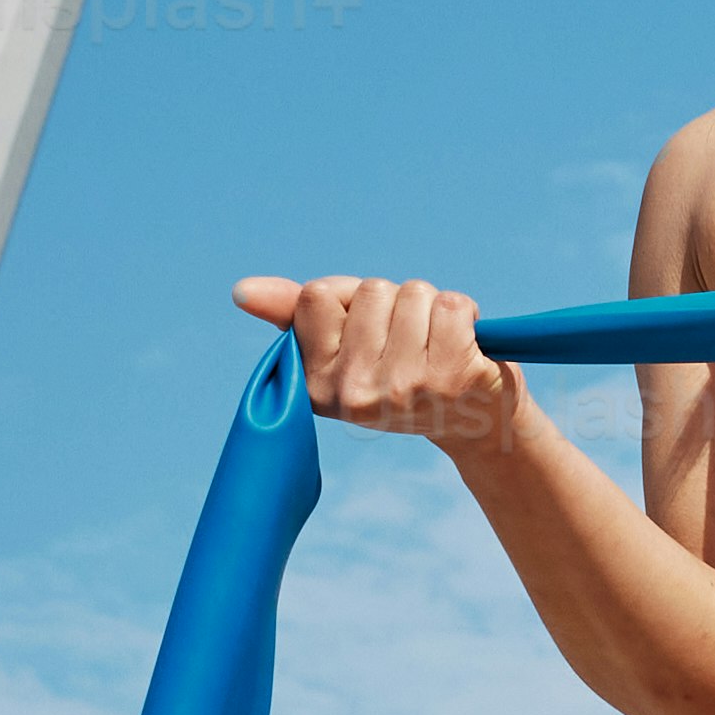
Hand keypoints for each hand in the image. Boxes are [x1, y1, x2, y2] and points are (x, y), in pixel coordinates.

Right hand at [230, 273, 527, 460]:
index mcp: (315, 385)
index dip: (350, 301)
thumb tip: (241, 291)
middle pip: (371, 291)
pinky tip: (465, 347)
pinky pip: (451, 304)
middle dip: (397, 304)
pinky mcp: (451, 377)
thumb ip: (292, 314)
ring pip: (412, 292)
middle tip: (412, 347)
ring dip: (432, 308)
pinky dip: (465, 313)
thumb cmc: (405, 372)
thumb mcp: (344, 344)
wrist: (474, 423)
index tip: (370, 335)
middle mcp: (353, 394)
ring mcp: (403, 388)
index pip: (316, 294)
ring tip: (437, 348)